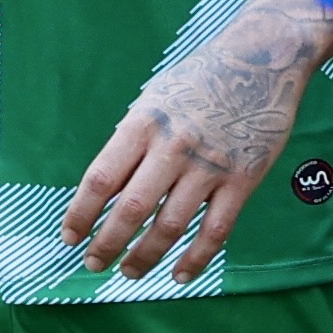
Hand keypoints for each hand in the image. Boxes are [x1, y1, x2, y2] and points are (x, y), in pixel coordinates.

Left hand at [60, 0, 332, 284]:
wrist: (262, 58)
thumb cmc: (200, 79)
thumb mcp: (155, 98)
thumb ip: (132, 141)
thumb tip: (106, 190)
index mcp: (143, 123)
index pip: (101, 179)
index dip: (80, 213)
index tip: (70, 236)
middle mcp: (173, 146)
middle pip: (131, 209)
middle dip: (107, 244)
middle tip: (93, 264)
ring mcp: (210, 165)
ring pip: (170, 226)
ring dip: (145, 256)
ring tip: (129, 272)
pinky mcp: (243, 179)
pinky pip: (215, 231)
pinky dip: (195, 259)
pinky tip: (180, 275)